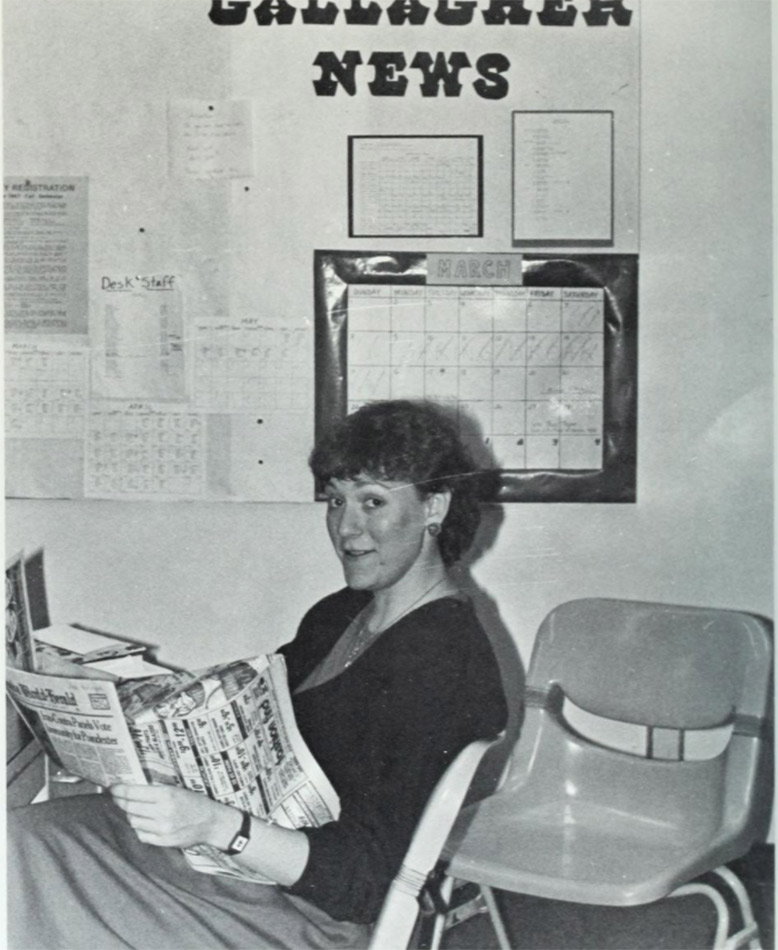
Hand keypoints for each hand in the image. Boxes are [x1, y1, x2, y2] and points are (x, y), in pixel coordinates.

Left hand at [109, 783, 239, 849]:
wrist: (212, 822)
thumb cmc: (195, 802)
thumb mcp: (178, 789)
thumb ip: (157, 790)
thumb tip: (133, 788)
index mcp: (167, 795)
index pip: (134, 792)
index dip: (120, 790)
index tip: (113, 788)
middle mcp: (163, 812)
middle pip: (130, 807)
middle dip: (121, 801)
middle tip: (117, 797)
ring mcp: (162, 829)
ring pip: (134, 821)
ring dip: (131, 814)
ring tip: (134, 809)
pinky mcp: (163, 841)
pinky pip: (141, 834)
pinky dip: (139, 828)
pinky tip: (144, 822)